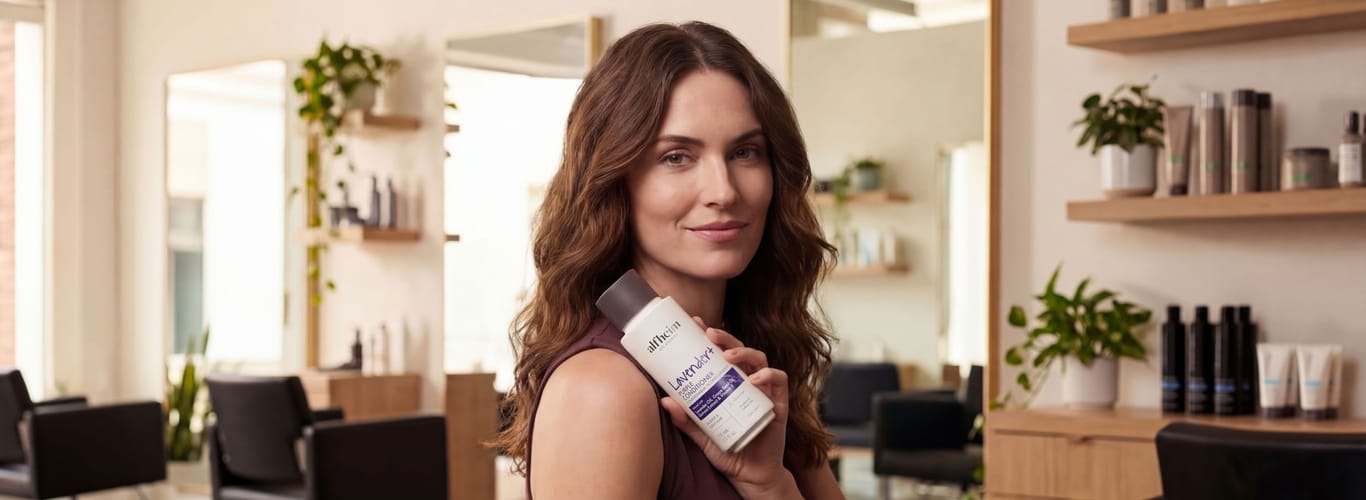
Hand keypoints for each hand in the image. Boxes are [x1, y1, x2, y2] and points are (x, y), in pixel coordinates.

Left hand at [658, 317, 800, 499]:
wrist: (750, 475)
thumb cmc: (727, 449)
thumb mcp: (701, 434)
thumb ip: (685, 419)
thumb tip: (664, 399)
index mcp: (728, 383)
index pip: (720, 352)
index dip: (710, 335)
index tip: (695, 323)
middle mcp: (746, 381)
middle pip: (739, 349)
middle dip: (725, 337)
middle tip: (709, 334)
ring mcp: (763, 390)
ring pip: (759, 359)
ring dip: (744, 352)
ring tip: (728, 356)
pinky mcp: (778, 403)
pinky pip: (779, 380)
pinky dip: (768, 375)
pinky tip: (754, 379)